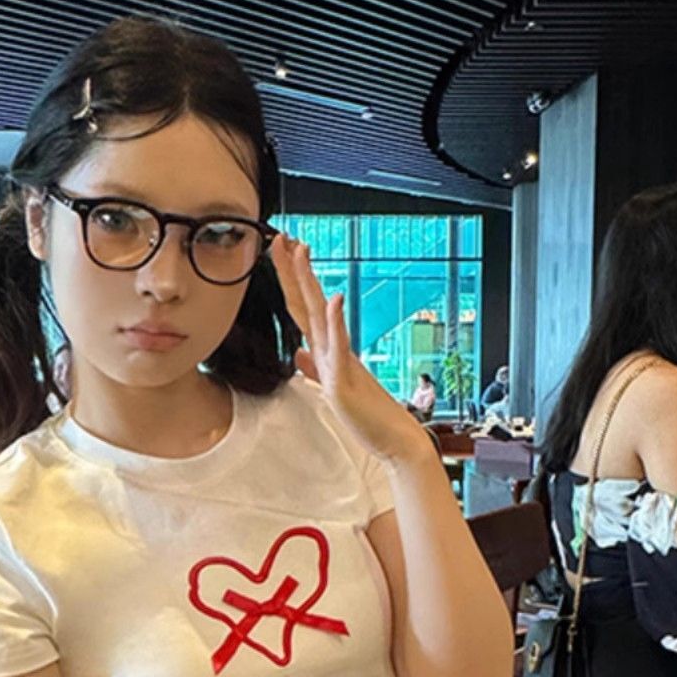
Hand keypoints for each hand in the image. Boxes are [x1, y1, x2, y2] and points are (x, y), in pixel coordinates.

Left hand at [270, 233, 432, 464]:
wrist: (394, 439)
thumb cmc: (367, 416)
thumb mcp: (331, 388)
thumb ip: (314, 368)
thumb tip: (298, 353)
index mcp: (326, 352)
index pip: (302, 310)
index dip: (290, 281)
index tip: (282, 252)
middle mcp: (332, 350)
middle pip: (307, 303)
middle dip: (292, 270)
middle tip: (283, 237)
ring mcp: (339, 361)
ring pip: (319, 315)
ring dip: (308, 282)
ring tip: (300, 251)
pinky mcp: (346, 379)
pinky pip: (340, 346)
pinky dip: (336, 321)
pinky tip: (334, 299)